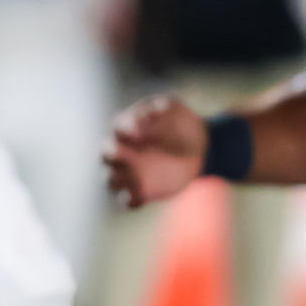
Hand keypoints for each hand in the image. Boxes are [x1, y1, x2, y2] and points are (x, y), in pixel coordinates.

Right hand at [103, 94, 207, 209]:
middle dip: (112, 155)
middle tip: (125, 157)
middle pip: (106, 154)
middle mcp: (123, 150)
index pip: (118, 128)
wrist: (199, 150)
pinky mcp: (139, 190)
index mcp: (129, 128)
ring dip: (118, 179)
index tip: (139, 134)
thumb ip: (162, 106)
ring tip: (135, 178)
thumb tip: (151, 110)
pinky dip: (130, 200)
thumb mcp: (176, 109)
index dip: (125, 131)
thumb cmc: (182, 125)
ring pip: (110, 179)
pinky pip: (127, 199)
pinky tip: (143, 197)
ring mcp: (129, 171)